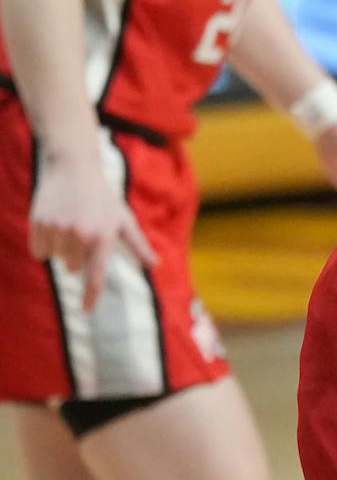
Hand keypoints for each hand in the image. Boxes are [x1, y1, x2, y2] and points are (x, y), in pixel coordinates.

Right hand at [29, 143, 157, 310]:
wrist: (74, 168)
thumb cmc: (103, 198)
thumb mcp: (123, 219)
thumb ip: (138, 245)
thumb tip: (156, 265)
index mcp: (104, 237)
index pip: (96, 276)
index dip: (90, 297)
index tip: (86, 311)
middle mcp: (81, 235)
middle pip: (74, 267)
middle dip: (78, 256)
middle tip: (83, 230)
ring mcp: (58, 229)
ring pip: (55, 258)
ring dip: (62, 247)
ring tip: (70, 222)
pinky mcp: (39, 224)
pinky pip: (38, 251)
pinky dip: (44, 243)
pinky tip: (54, 222)